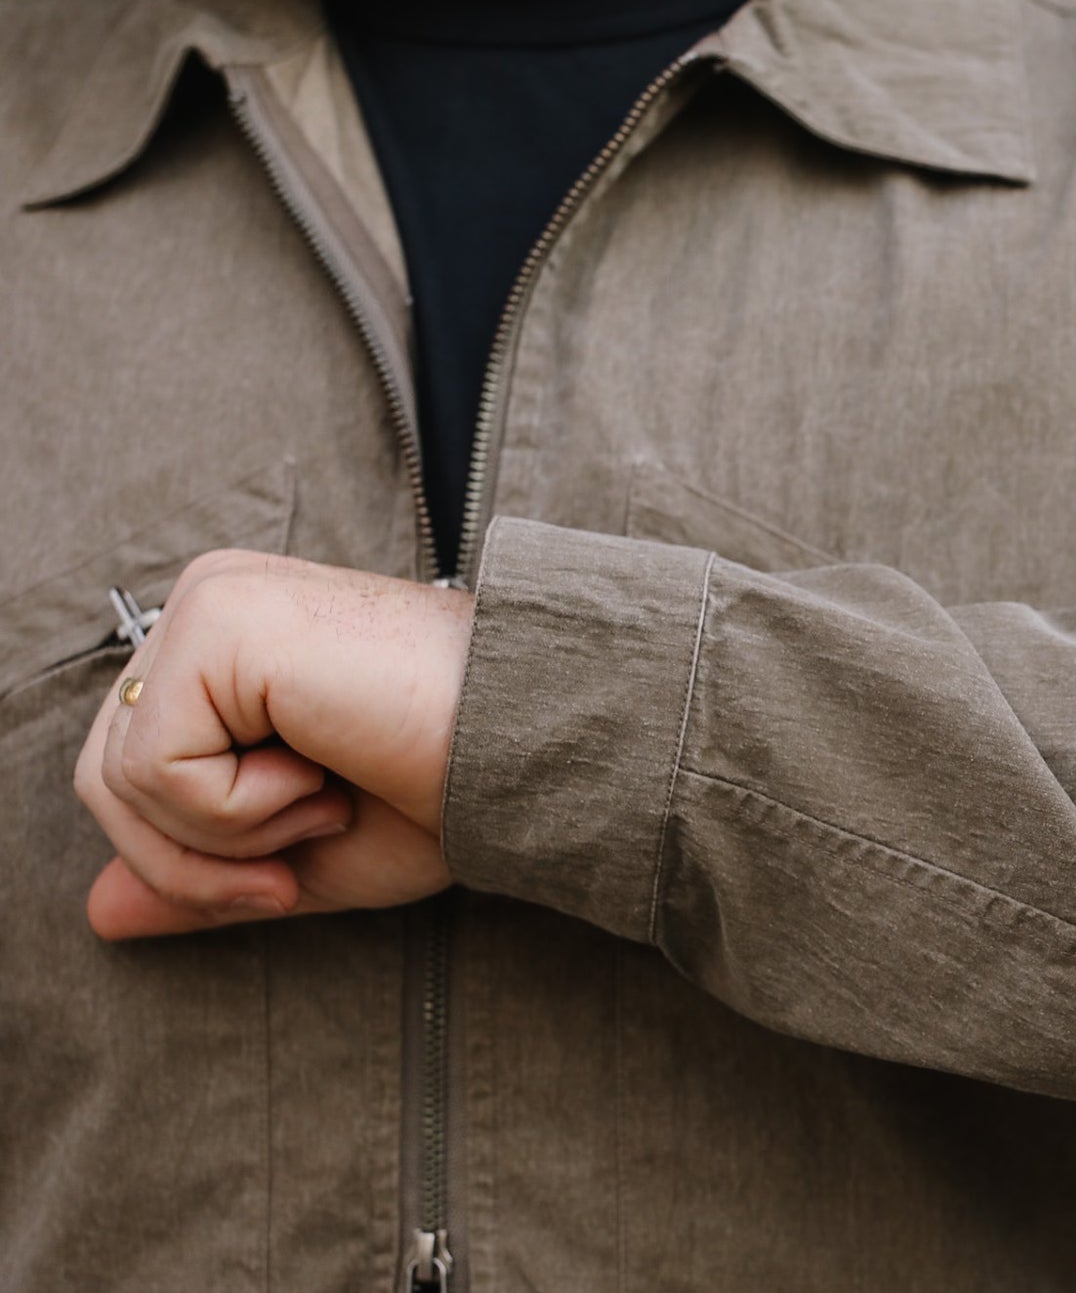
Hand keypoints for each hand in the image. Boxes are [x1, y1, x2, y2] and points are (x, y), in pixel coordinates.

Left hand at [73, 550, 474, 939]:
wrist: (538, 748)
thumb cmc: (453, 783)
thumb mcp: (310, 848)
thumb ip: (205, 870)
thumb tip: (97, 913)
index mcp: (233, 643)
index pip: (133, 768)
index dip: (193, 858)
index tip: (288, 880)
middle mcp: (213, 603)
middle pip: (107, 775)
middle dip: (193, 862)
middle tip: (293, 868)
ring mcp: (214, 601)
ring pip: (119, 776)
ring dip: (227, 836)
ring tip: (324, 802)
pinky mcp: (224, 620)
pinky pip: (155, 764)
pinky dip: (237, 809)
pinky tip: (323, 772)